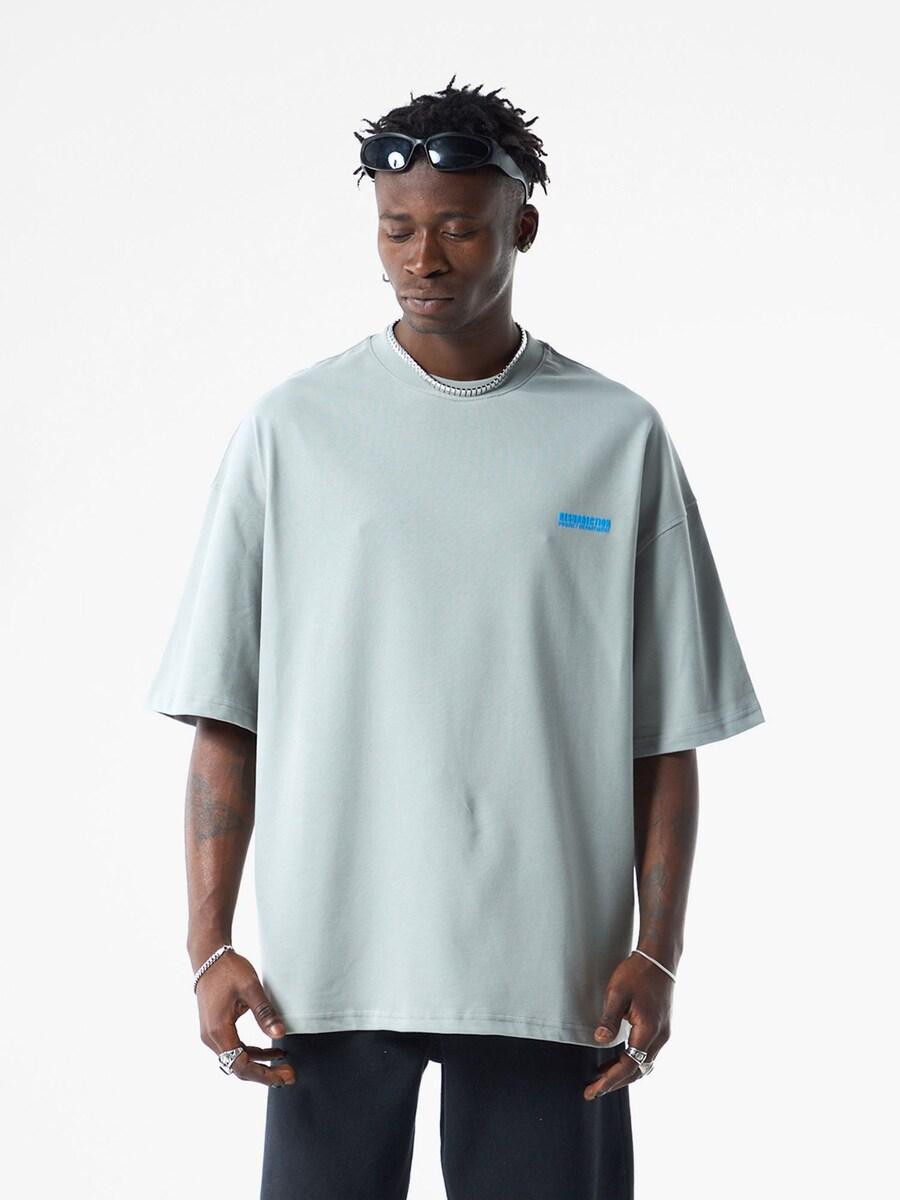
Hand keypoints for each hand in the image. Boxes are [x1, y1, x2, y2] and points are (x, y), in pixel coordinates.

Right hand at [195, 950, 295, 1087]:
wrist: (208, 958)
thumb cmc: (228, 970)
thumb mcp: (250, 988)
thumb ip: (265, 1013)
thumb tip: (280, 1034)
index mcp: (219, 1031)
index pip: (241, 1065)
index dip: (264, 1074)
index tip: (284, 1078)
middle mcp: (211, 1038)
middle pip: (239, 1067)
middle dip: (265, 1073)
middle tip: (289, 1075)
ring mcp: (212, 1035)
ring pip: (237, 1059)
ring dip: (260, 1064)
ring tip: (284, 1065)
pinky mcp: (216, 1030)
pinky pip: (235, 1048)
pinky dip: (253, 1052)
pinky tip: (273, 1050)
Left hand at [584, 951, 672, 1100]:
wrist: (660, 959)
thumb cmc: (637, 973)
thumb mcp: (617, 992)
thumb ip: (609, 1018)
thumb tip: (600, 1040)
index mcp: (648, 1031)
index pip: (628, 1066)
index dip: (609, 1080)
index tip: (592, 1090)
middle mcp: (660, 1037)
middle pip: (637, 1070)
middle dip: (615, 1082)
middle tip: (593, 1090)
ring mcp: (663, 1033)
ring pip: (644, 1064)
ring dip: (624, 1072)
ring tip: (602, 1077)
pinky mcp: (662, 1028)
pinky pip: (646, 1053)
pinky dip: (632, 1061)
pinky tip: (618, 1058)